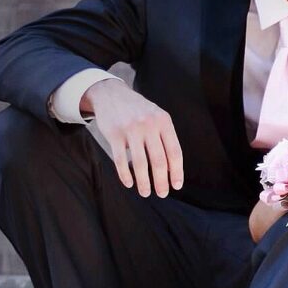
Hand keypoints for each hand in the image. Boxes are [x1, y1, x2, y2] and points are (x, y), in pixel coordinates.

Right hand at [84, 78, 182, 197]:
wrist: (110, 93)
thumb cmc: (138, 110)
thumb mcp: (156, 117)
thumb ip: (165, 138)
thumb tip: (171, 169)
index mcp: (164, 121)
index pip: (174, 152)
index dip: (177, 172)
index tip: (176, 185)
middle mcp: (149, 125)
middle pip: (159, 161)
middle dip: (161, 181)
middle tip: (162, 193)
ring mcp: (131, 129)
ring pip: (140, 163)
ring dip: (144, 182)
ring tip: (146, 192)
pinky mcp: (114, 134)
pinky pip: (121, 160)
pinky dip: (125, 175)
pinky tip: (129, 183)